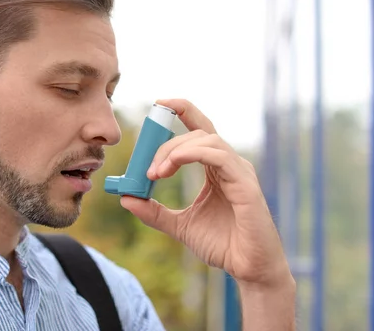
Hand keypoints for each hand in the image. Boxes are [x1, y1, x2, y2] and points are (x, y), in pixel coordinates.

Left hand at [120, 98, 292, 289]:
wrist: (248, 269)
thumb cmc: (222, 245)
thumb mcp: (179, 226)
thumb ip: (154, 212)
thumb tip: (125, 198)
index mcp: (217, 168)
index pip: (200, 129)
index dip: (183, 110)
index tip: (159, 103)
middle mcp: (230, 164)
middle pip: (198, 133)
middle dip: (166, 142)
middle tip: (145, 168)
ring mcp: (240, 171)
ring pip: (207, 139)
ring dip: (175, 149)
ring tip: (155, 172)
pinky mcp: (246, 184)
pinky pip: (218, 155)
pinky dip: (192, 154)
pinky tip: (171, 165)